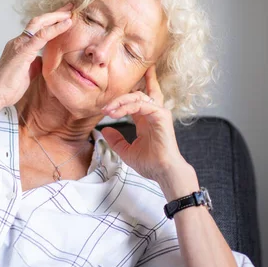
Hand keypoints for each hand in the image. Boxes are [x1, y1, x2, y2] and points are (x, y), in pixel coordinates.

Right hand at [0, 3, 72, 107]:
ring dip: (56, 17)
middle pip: (38, 21)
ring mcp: (19, 44)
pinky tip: (66, 23)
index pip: (36, 29)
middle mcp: (18, 42)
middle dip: (55, 13)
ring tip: (70, 12)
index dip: (50, 22)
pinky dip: (55, 28)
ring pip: (39, 23)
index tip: (63, 17)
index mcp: (18, 46)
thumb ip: (35, 64)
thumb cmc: (8, 88)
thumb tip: (44, 60)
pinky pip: (42, 36)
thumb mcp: (27, 73)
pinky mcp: (23, 51)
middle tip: (70, 7)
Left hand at [101, 65, 191, 192]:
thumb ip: (116, 140)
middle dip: (119, 97)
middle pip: (136, 94)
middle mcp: (152, 113)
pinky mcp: (161, 115)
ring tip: (107, 110)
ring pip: (137, 96)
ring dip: (120, 101)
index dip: (119, 100)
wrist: (163, 172)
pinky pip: (141, 105)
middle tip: (104, 107)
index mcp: (145, 119)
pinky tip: (115, 114)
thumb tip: (105, 130)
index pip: (136, 100)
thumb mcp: (126, 151)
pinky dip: (127, 107)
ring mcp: (158, 113)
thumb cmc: (150, 163)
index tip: (104, 110)